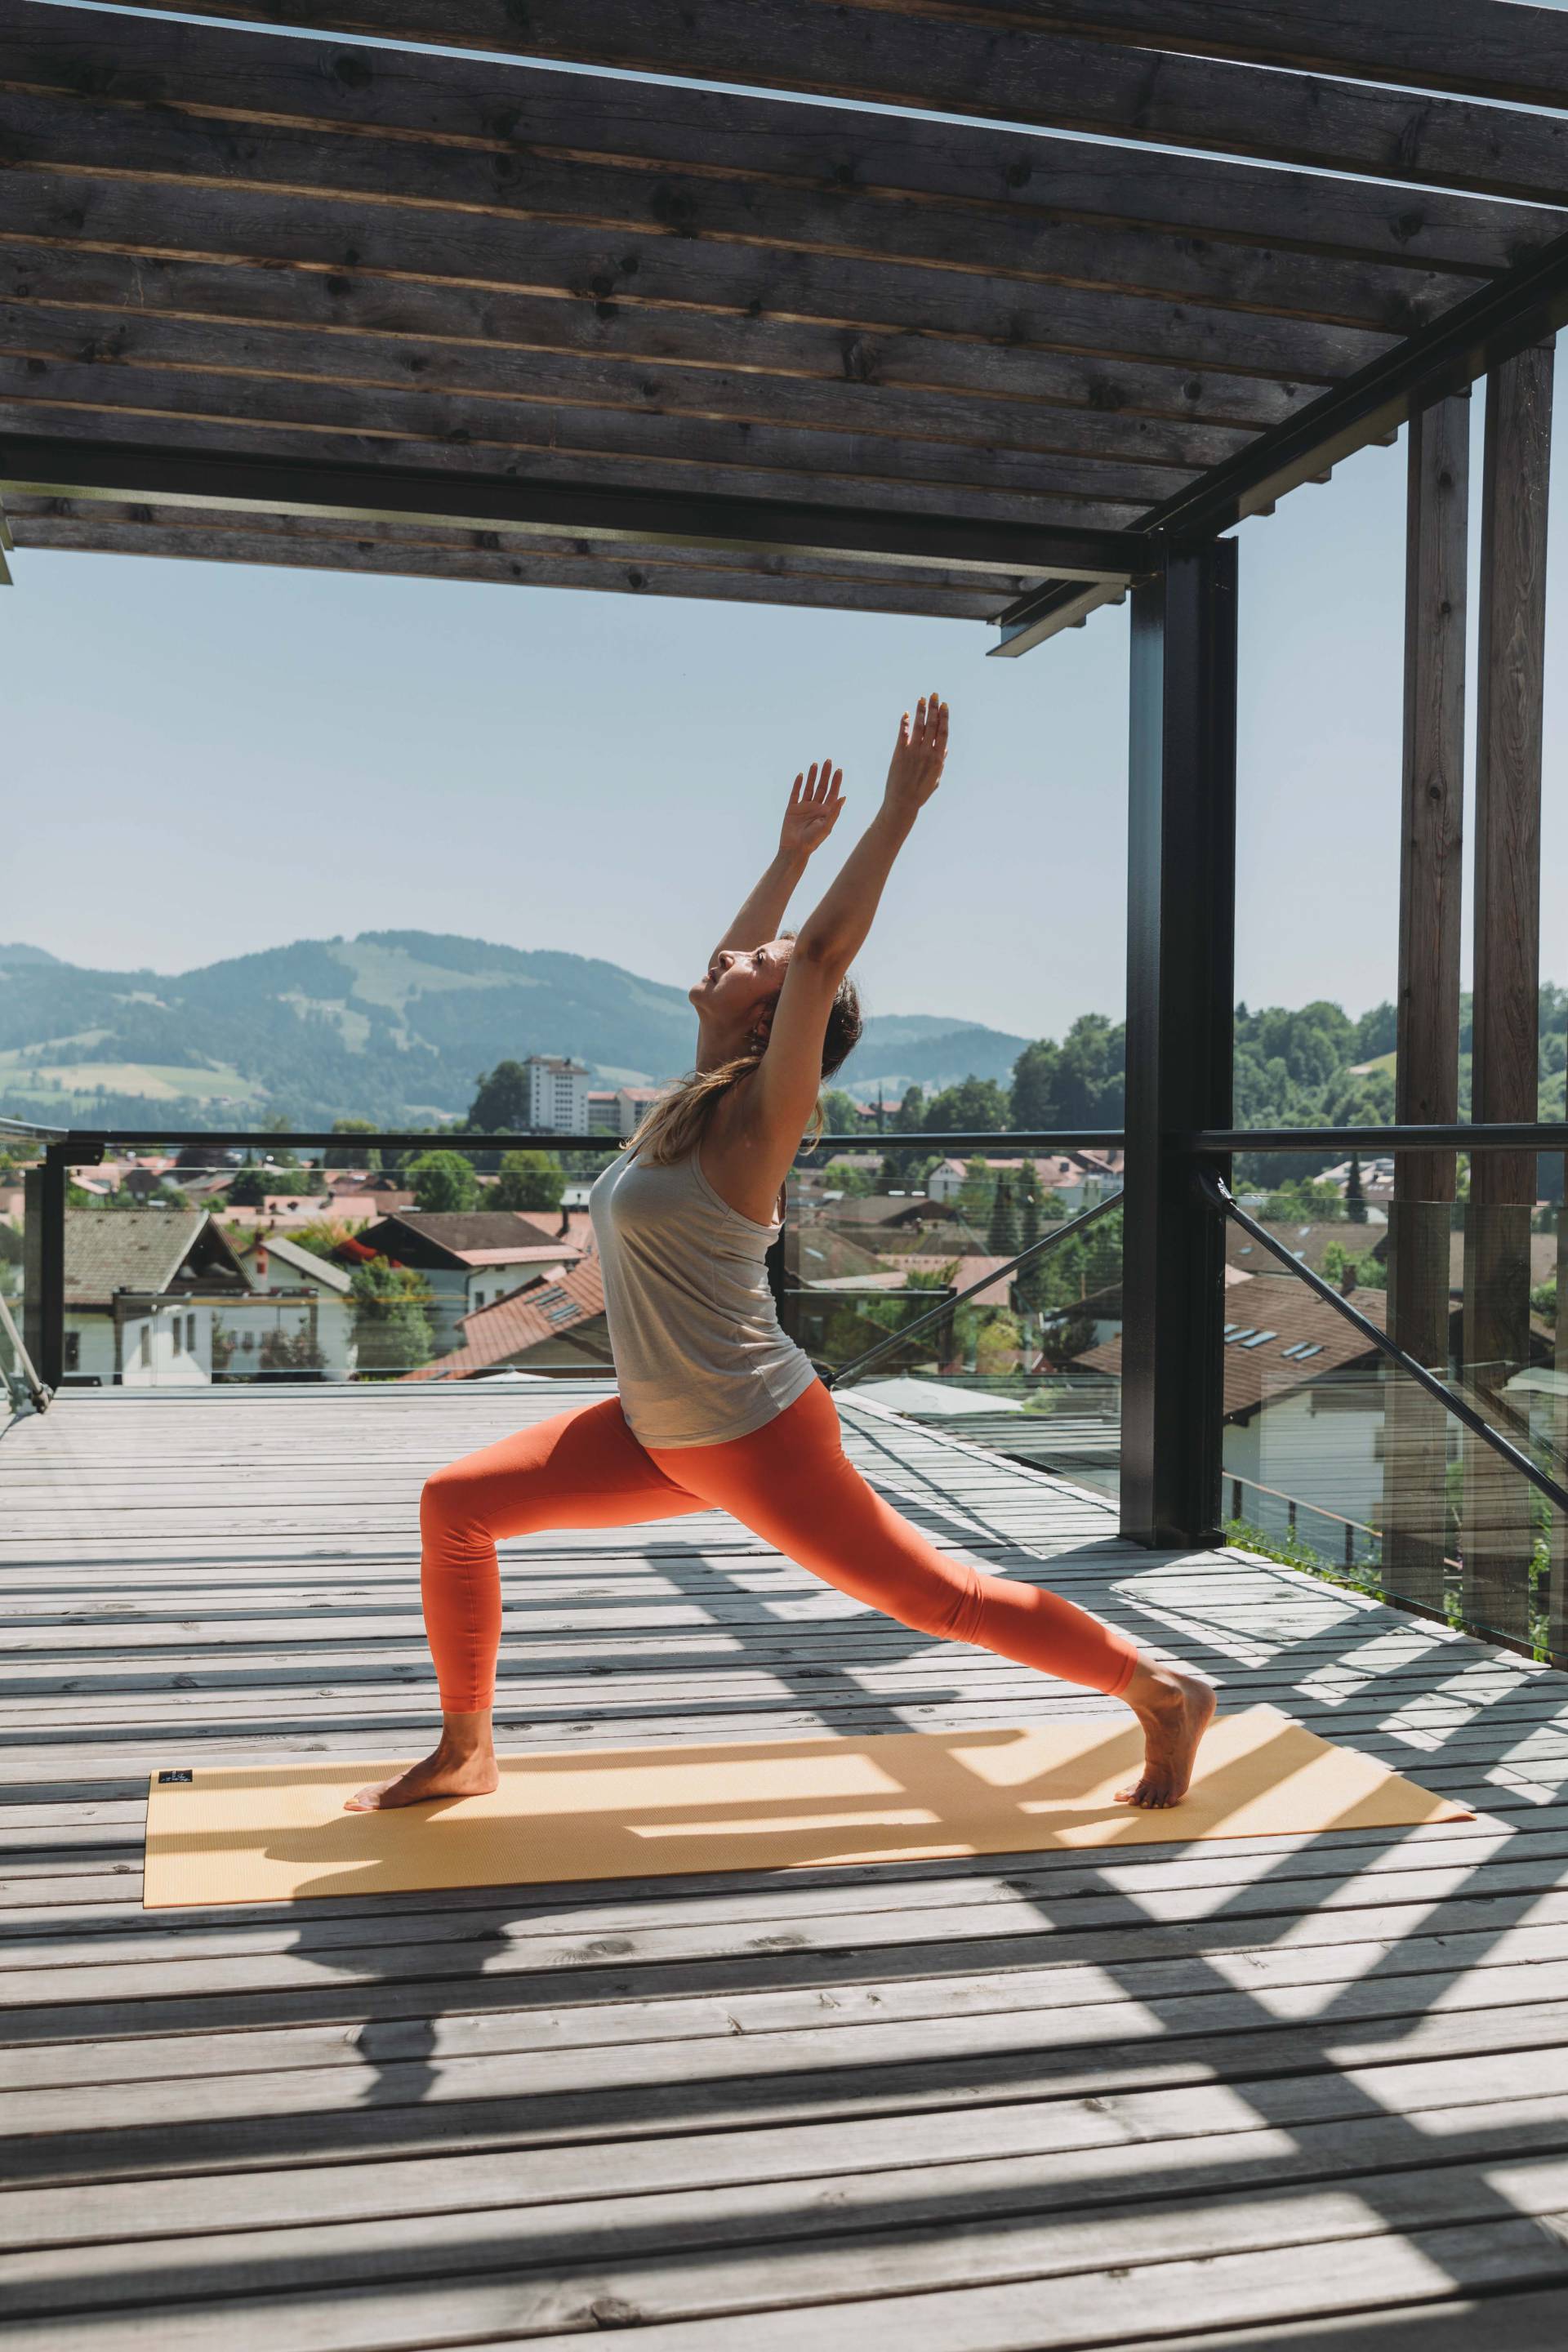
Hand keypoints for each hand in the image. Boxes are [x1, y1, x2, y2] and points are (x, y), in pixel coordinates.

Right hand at [779, 758, 844, 859]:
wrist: (795, 849)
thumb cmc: (813, 841)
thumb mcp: (826, 826)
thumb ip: (835, 812)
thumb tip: (844, 797)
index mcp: (826, 811)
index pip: (832, 792)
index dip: (836, 781)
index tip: (838, 770)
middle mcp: (816, 807)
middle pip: (822, 787)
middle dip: (825, 774)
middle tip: (828, 761)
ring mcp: (804, 807)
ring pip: (809, 787)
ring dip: (812, 776)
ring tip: (815, 764)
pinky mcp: (792, 809)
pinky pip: (795, 793)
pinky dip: (797, 784)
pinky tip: (800, 775)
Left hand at [884, 692, 947, 817]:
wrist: (903, 802)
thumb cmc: (921, 792)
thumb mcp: (936, 778)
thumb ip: (940, 762)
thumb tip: (945, 748)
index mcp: (938, 758)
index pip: (943, 732)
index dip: (944, 717)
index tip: (945, 705)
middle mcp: (927, 752)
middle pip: (932, 725)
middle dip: (934, 708)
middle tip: (934, 695)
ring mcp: (913, 752)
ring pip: (919, 726)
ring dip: (920, 711)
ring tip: (921, 699)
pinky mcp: (900, 753)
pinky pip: (903, 734)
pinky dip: (905, 723)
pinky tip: (906, 714)